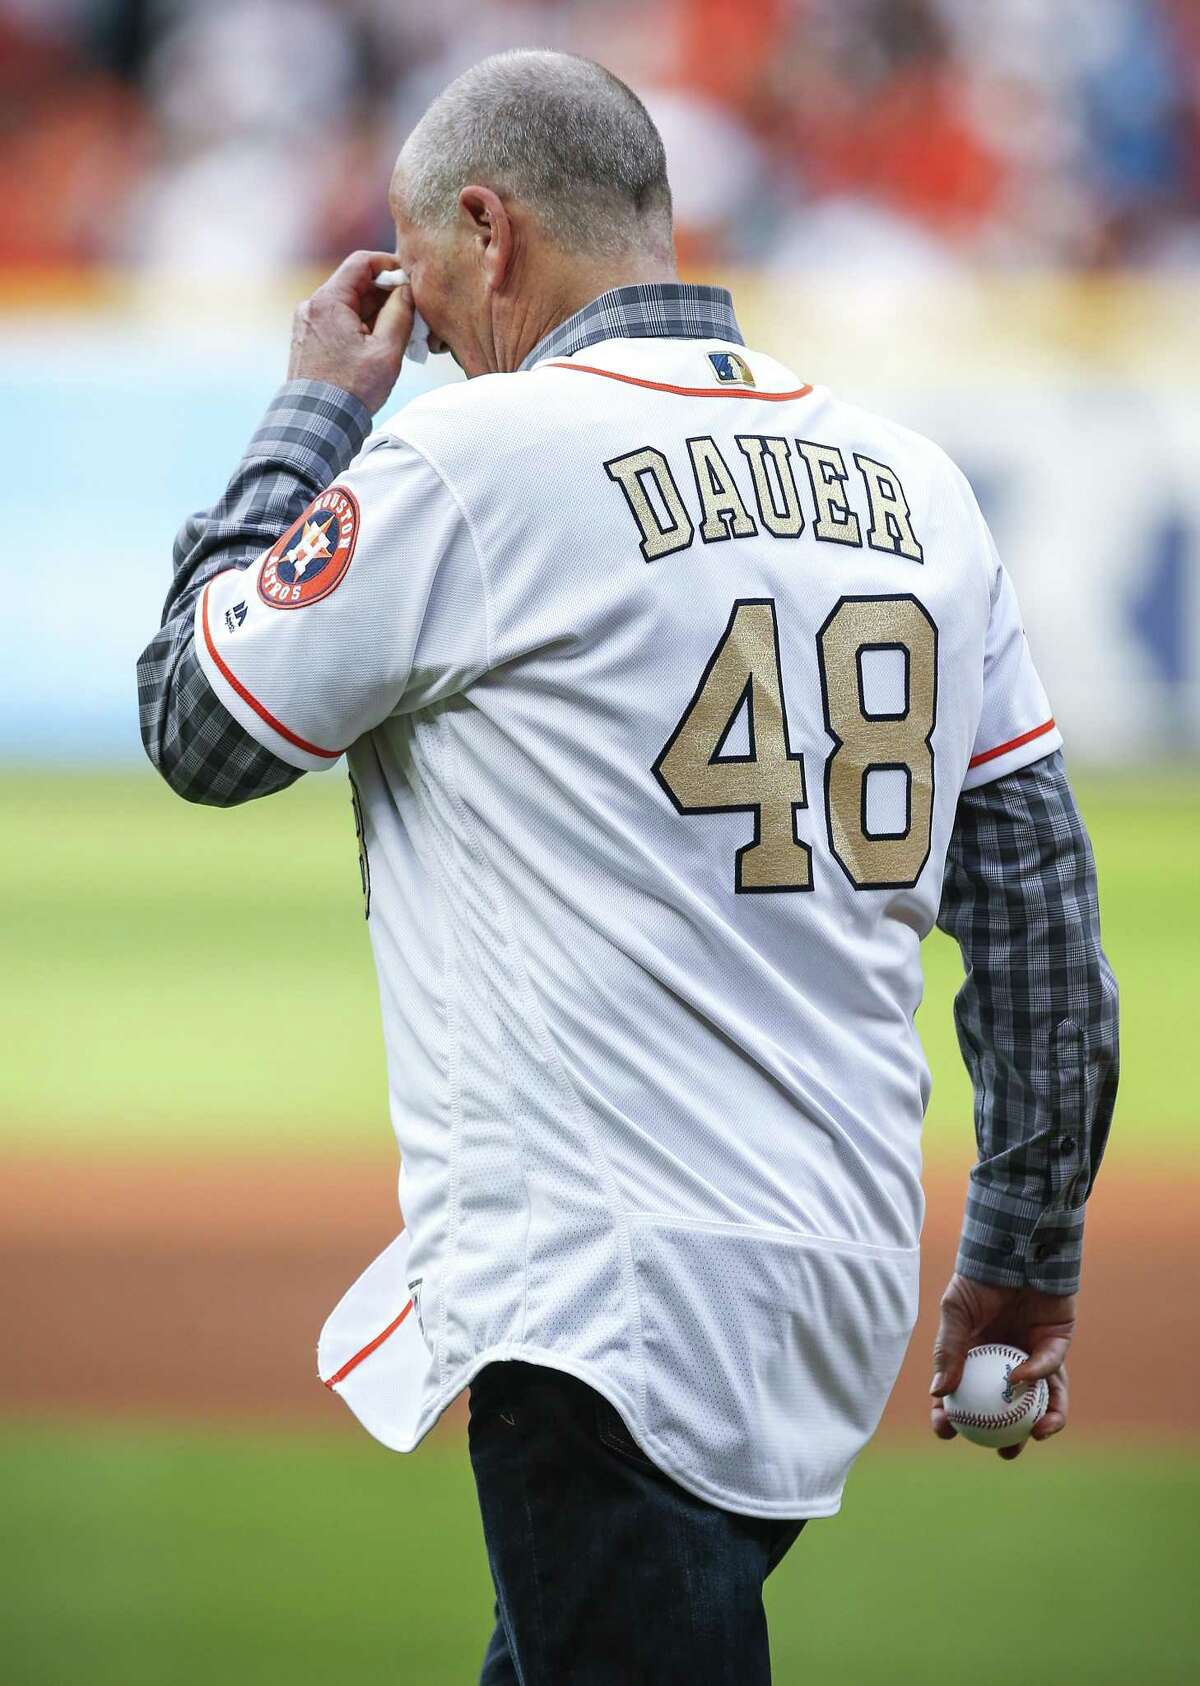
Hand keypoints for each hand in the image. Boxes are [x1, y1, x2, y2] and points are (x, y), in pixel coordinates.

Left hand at [287, 250, 413, 413]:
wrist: (317, 422)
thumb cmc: (352, 389)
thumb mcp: (386, 350)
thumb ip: (400, 312)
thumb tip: (406, 290)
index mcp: (329, 301)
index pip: (361, 262)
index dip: (389, 265)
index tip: (409, 280)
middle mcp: (312, 306)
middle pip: (355, 285)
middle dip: (385, 295)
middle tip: (411, 314)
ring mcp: (307, 323)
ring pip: (348, 306)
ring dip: (375, 314)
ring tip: (397, 337)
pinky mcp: (308, 340)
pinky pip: (338, 323)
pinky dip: (359, 328)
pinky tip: (377, 348)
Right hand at [929, 1273, 1074, 1459]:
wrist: (1014, 1250)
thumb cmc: (978, 1280)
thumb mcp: (955, 1314)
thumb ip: (947, 1352)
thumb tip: (937, 1393)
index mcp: (978, 1357)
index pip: (966, 1396)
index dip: (956, 1418)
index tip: (947, 1432)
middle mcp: (1007, 1362)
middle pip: (1010, 1410)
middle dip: (1010, 1438)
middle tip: (1003, 1452)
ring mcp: (1034, 1355)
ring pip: (1041, 1399)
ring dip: (1040, 1422)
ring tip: (1034, 1437)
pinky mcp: (1057, 1344)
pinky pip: (1051, 1368)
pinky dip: (1037, 1376)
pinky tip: (1022, 1380)